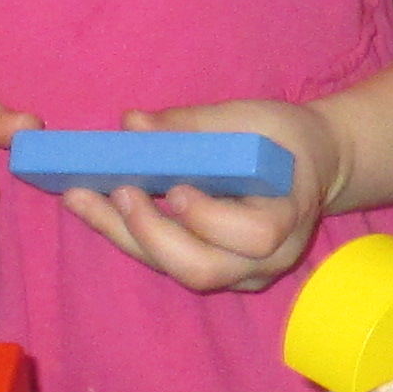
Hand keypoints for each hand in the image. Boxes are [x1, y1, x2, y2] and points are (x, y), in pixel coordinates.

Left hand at [49, 100, 345, 297]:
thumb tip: (131, 124)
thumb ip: (193, 124)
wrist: (309, 165)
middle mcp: (268, 258)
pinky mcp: (216, 272)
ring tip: (82, 199)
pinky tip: (96, 207)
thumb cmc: (283, 138)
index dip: (209, 218)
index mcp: (290, 216)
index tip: (175, 189)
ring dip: (126, 236)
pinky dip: (131, 236)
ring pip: (177, 271)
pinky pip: (169, 263)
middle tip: (116, 192)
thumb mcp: (250, 119)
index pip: (255, 236)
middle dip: (151, 234)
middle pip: (204, 269)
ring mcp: (241, 273)